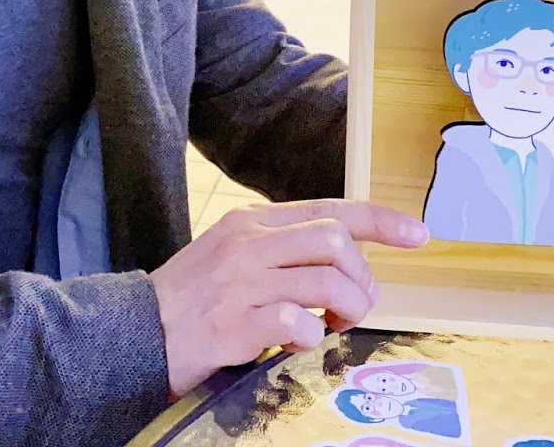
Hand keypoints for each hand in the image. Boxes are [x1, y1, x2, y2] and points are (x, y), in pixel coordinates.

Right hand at [149, 199, 427, 398]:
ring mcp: (239, 283)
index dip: (381, 220)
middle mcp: (247, 244)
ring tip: (333, 328)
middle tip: (353, 308)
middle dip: (361, 278)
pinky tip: (298, 344)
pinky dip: (310, 337)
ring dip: (346, 310)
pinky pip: (294, 322)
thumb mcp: (231, 256)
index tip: (420, 234)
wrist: (134, 332)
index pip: (329, 208)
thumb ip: (280, 251)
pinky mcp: (232, 324)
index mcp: (251, 222)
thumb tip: (339, 264)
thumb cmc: (190, 300)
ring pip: (325, 281)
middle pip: (334, 241)